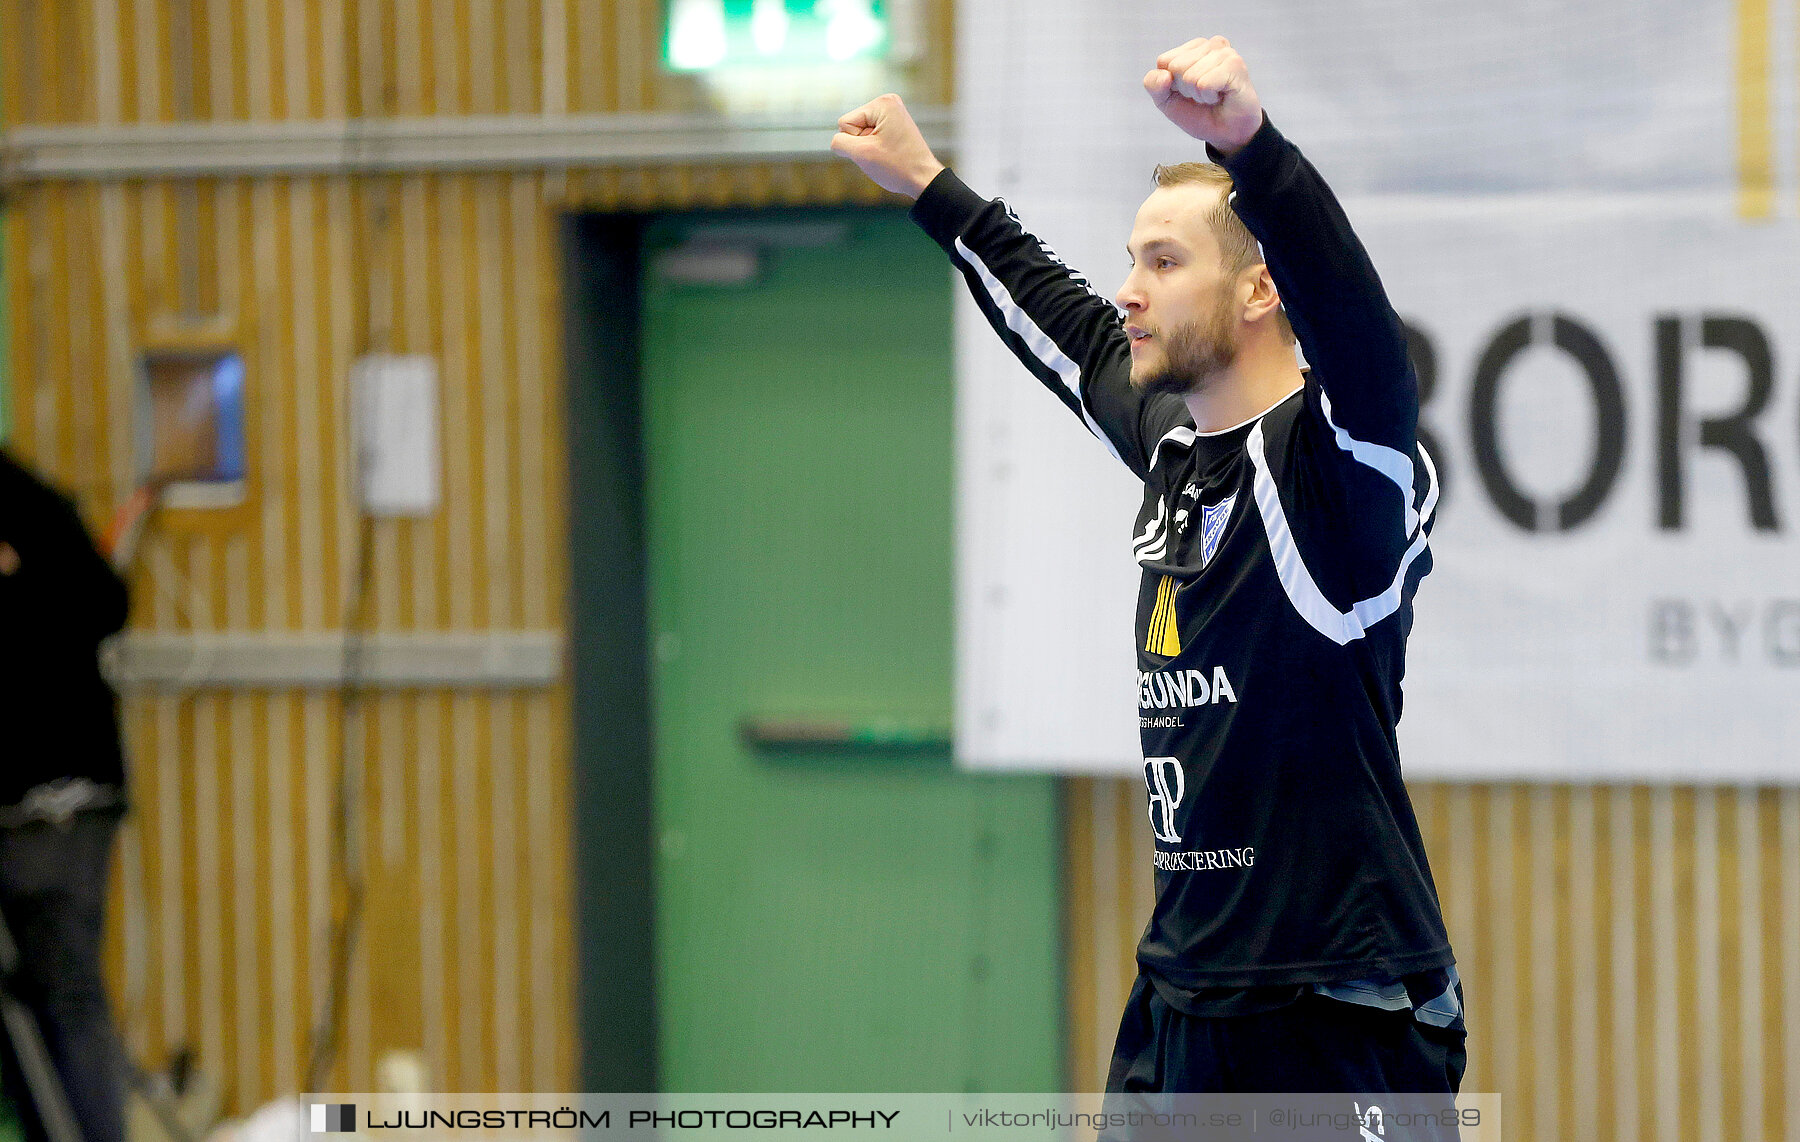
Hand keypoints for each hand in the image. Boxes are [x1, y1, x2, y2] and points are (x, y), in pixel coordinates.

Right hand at [829, 93, 945, 199]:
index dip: (855, 142)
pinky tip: (890, 153)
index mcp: (882, 103)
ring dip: (869, 148)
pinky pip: (871, 136)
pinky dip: (876, 148)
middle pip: (853, 126)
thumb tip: (837, 140)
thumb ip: (839, 142)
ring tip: (888, 154)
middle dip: (862, 144)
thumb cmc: (897, 167)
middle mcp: (888, 102)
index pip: (845, 123)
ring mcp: (892, 113)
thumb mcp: (861, 154)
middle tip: (883, 154)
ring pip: (861, 133)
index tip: (877, 149)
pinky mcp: (894, 124)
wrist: (923, 179)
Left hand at [1143, 37, 1263, 155]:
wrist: (1227, 133)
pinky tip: (1222, 96)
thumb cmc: (1200, 113)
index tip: (1189, 92)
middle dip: (1185, 89)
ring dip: (1198, 95)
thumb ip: (1153, 84)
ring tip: (1213, 96)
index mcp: (1194, 48)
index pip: (1164, 61)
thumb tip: (1165, 75)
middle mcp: (1211, 45)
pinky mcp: (1235, 64)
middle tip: (1203, 95)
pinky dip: (1208, 97)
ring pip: (1190, 76)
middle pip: (1176, 67)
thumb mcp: (1166, 100)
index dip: (1171, 84)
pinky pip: (1204, 84)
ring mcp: (1224, 52)